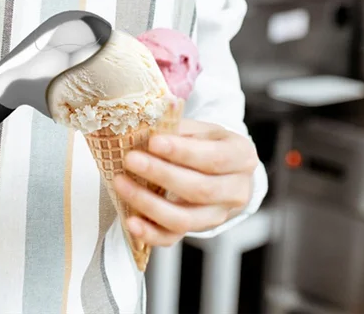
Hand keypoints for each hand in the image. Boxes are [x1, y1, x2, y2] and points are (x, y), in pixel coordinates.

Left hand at [112, 119, 258, 246]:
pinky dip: (150, 233)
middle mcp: (236, 191)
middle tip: (131, 159)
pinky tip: (131, 222)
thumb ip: (178, 128)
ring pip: (185, 219)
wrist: (226, 171)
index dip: (182, 152)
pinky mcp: (198, 230)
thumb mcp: (202, 129)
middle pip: (200, 189)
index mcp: (242, 157)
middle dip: (161, 175)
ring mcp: (219, 216)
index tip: (153, 142)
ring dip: (149, 204)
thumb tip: (146, 125)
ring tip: (122, 184)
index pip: (214, 158)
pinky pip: (174, 237)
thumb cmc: (209, 143)